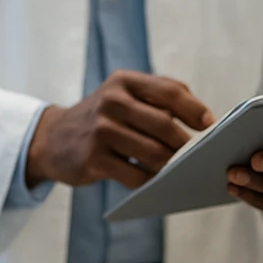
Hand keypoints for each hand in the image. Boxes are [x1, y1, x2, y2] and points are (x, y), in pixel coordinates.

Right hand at [28, 70, 215, 187]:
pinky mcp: (94, 159)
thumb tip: (203, 119)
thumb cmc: (102, 118)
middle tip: (199, 155)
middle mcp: (111, 102)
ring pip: (154, 153)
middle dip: (186, 143)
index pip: (169, 90)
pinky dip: (151, 181)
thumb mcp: (123, 94)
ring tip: (179, 170)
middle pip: (164, 124)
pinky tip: (154, 181)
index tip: (209, 124)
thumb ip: (159, 97)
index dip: (194, 108)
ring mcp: (101, 131)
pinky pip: (135, 176)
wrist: (53, 138)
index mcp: (123, 81)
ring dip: (171, 165)